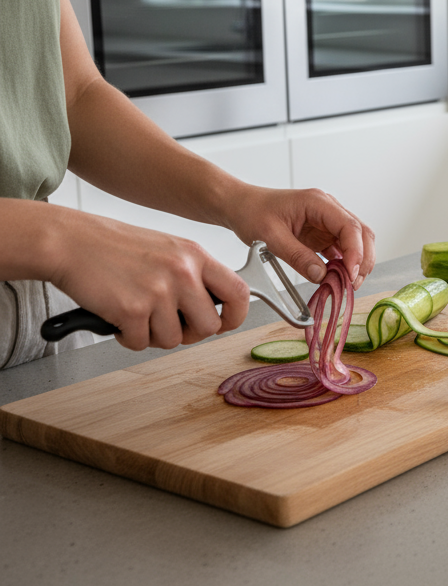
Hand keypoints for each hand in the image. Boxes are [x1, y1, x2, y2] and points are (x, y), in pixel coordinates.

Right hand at [47, 213, 250, 350]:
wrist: (70, 242)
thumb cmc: (114, 247)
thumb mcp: (167, 250)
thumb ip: (193, 275)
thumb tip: (214, 308)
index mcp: (196, 256)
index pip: (239, 292)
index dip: (236, 316)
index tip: (224, 323)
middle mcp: (183, 272)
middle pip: (209, 326)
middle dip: (190, 334)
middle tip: (168, 325)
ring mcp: (159, 291)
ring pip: (173, 340)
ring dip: (153, 335)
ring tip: (136, 313)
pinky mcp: (132, 309)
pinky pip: (141, 343)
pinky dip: (128, 337)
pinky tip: (118, 317)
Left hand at [223, 186, 375, 288]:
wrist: (241, 206)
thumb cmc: (252, 212)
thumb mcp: (271, 237)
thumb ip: (297, 256)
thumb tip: (321, 276)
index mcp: (318, 203)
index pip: (350, 226)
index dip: (356, 252)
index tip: (351, 274)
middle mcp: (328, 209)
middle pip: (361, 233)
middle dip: (363, 259)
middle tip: (354, 283)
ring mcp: (327, 221)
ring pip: (356, 242)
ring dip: (356, 263)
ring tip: (347, 283)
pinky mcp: (323, 233)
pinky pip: (342, 249)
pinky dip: (344, 264)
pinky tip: (338, 277)